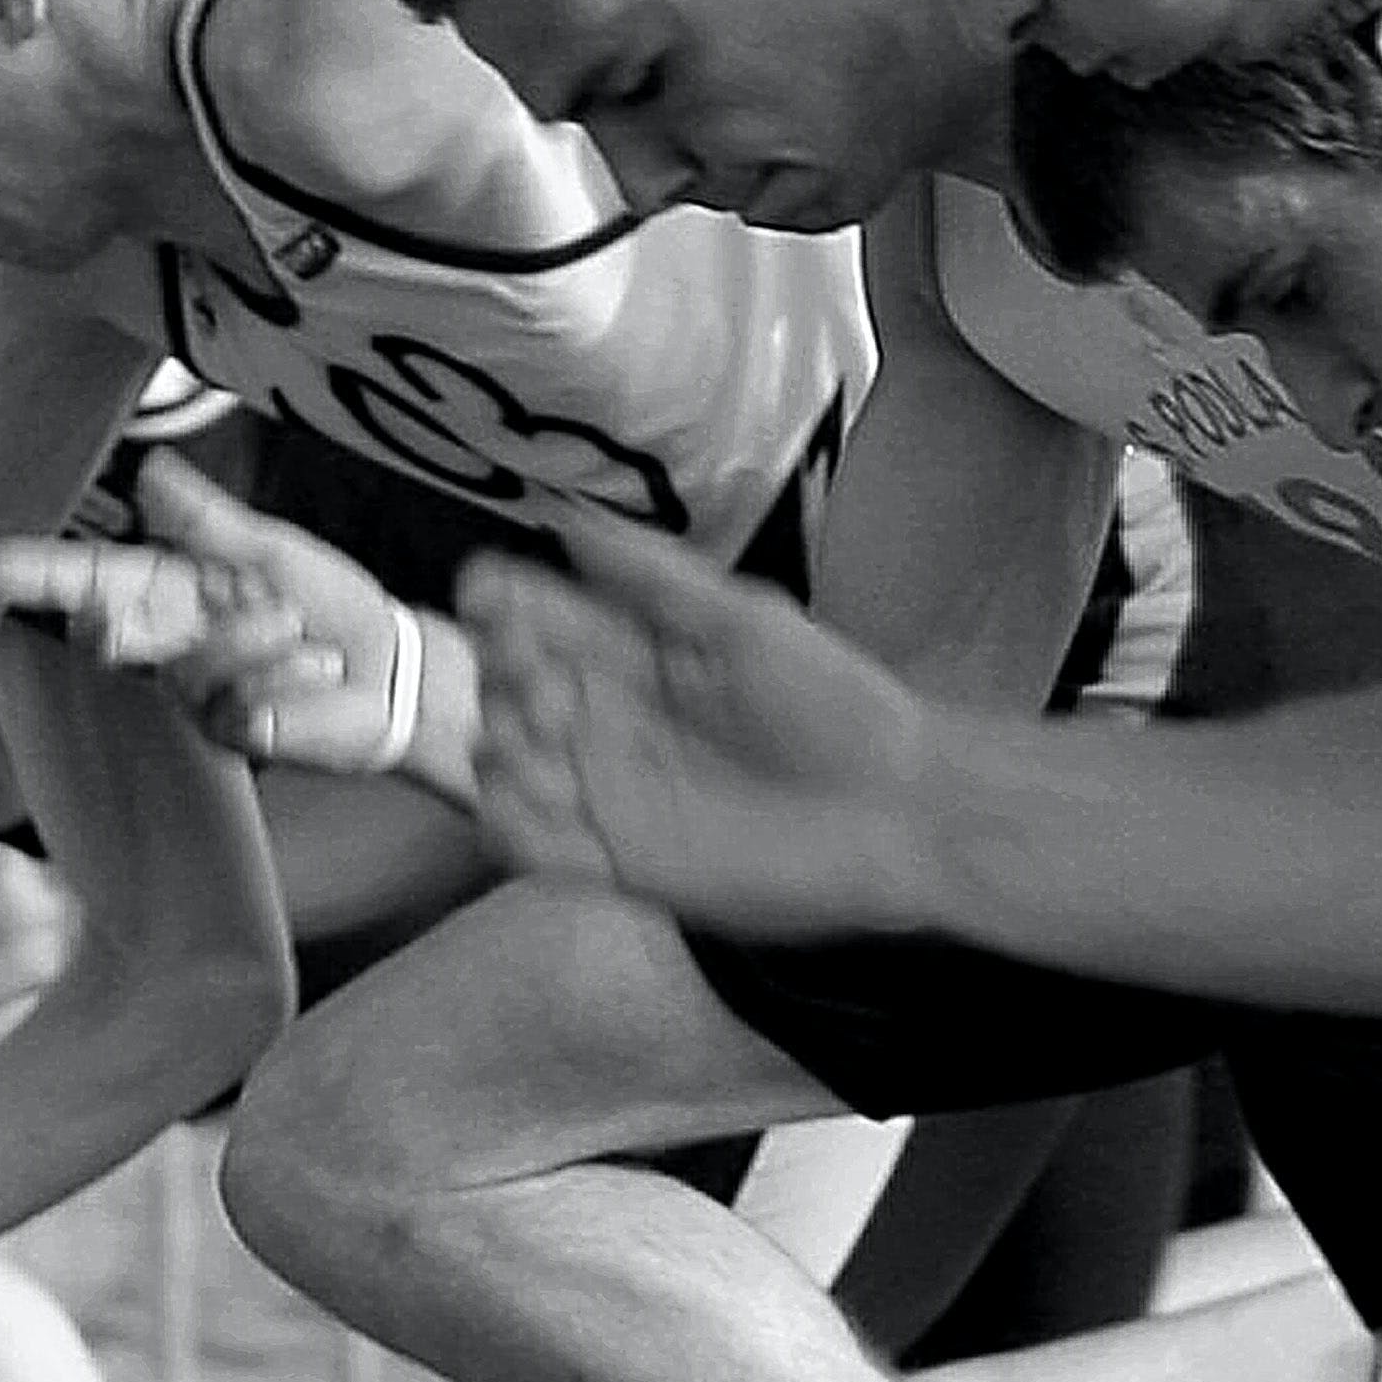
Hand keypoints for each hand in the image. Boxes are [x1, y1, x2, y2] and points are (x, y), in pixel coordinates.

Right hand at [0, 456, 429, 779]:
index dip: (46, 574)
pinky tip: (318, 675)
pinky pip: (238, 706)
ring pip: (190, 667)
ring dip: (257, 642)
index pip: (99, 579)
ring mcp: (196, 695)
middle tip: (120, 619)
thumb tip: (150, 471)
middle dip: (116, 626)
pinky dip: (287, 681)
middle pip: (111, 635)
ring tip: (302, 633)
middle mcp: (173, 644)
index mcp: (178, 591)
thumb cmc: (333, 607)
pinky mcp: (231, 736)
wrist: (390, 671)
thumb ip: (208, 523)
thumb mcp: (272, 552)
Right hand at [455, 512, 944, 935]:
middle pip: (509, 690)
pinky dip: (509, 823)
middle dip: (501, 675)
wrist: (895, 809)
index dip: (502, 604)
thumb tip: (566, 518)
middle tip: (529, 673)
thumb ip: (654, 576)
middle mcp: (606, 721)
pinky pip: (532, 846)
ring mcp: (606, 793)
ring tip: (530, 737)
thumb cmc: (833, 706)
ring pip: (506, 767)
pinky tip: (530, 799)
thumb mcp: (744, 622)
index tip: (486, 591)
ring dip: (497, 749)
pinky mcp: (615, 863)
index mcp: (632, 655)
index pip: (538, 620)